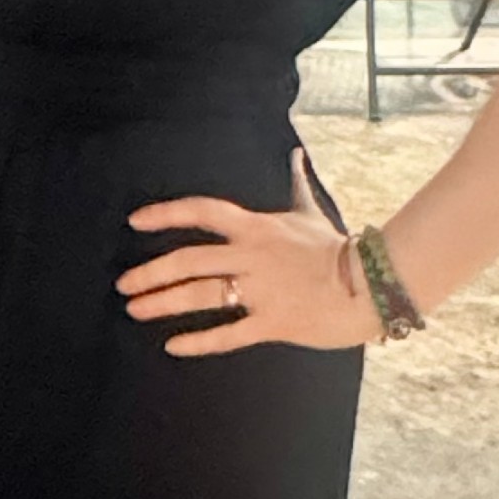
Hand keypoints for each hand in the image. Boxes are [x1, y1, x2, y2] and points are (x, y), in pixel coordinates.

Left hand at [119, 152, 381, 356]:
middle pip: (189, 260)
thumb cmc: (337, 247)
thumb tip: (295, 153)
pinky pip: (228, 333)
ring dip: (163, 303)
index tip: (135, 222)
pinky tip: (173, 345)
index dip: (165, 214)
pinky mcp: (273, 322)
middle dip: (151, 272)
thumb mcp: (310, 211)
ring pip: (201, 296)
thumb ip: (296, 183)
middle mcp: (253, 256)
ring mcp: (262, 290)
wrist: (374, 283)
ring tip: (135, 309)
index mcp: (257, 227)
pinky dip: (198, 341)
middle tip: (124, 284)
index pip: (202, 212)